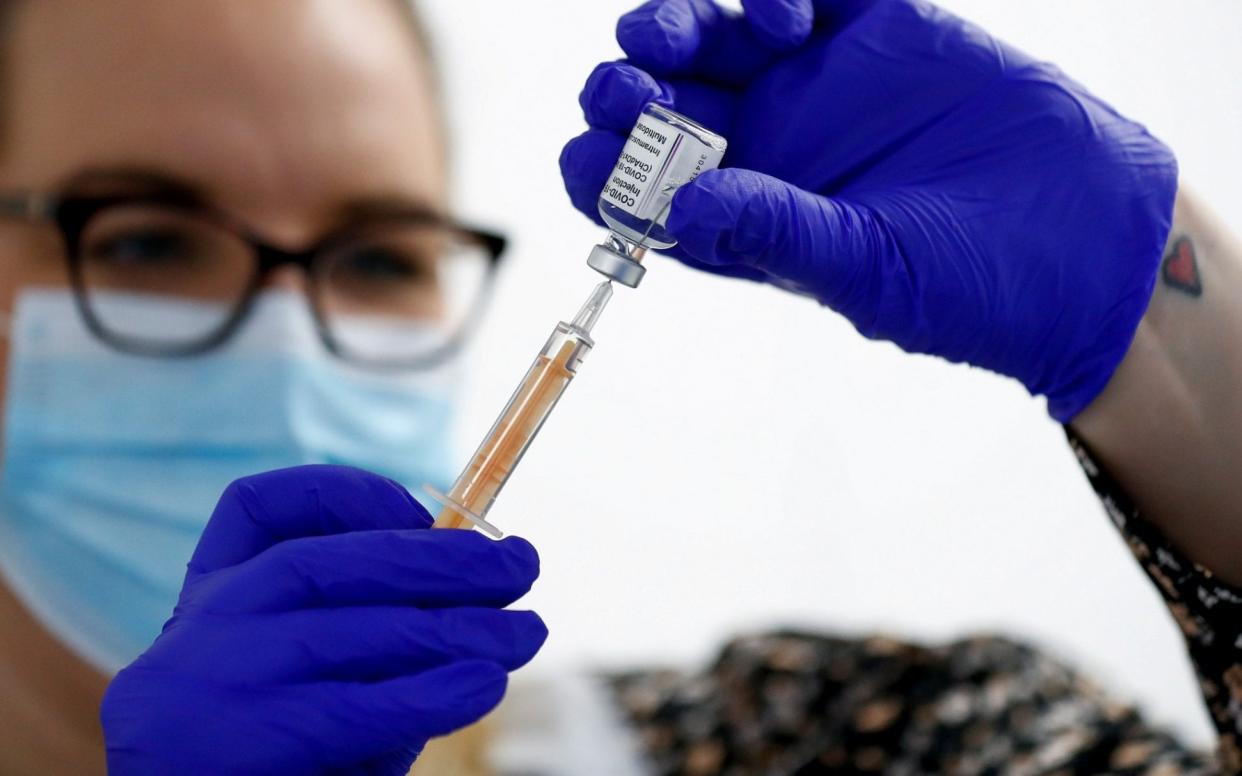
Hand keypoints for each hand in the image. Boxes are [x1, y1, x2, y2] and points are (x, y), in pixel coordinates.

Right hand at [100, 465, 545, 775]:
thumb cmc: (261, 749)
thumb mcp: (293, 671)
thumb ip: (360, 624)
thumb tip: (470, 590)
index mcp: (212, 594)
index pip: (257, 506)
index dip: (352, 495)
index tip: (422, 512)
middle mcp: (211, 621)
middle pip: (336, 562)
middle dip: (446, 558)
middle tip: (522, 564)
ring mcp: (224, 675)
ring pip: (359, 628)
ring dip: (460, 626)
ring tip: (526, 632)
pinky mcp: (250, 739)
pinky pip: (357, 706)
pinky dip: (431, 693)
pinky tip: (483, 685)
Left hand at [560, 0, 1177, 419]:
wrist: (1088, 240)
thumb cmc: (975, 287)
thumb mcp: (869, 273)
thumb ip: (777, 234)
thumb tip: (681, 207)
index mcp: (744, 221)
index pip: (640, 194)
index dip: (601, 173)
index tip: (592, 157)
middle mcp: (766, 151)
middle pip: (659, 102)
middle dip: (626, 85)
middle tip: (627, 85)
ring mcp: (816, 86)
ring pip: (711, 36)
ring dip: (677, 23)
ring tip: (688, 34)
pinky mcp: (875, 32)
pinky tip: (787, 15)